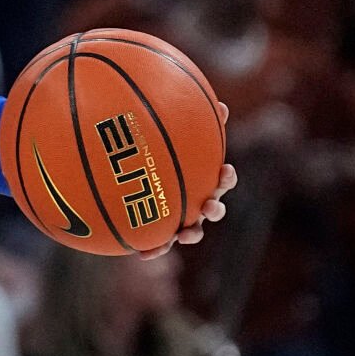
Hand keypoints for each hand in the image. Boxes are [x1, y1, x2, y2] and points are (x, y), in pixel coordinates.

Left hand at [141, 102, 235, 259]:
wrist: (128, 177)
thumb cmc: (152, 150)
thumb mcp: (164, 132)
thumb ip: (182, 119)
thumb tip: (210, 100)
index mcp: (200, 177)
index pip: (220, 177)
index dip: (226, 177)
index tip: (225, 171)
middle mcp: (195, 198)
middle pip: (212, 207)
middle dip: (214, 208)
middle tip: (209, 205)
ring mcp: (180, 217)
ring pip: (192, 230)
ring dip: (192, 233)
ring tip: (185, 234)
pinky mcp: (161, 232)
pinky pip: (159, 243)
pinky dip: (154, 249)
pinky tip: (142, 255)